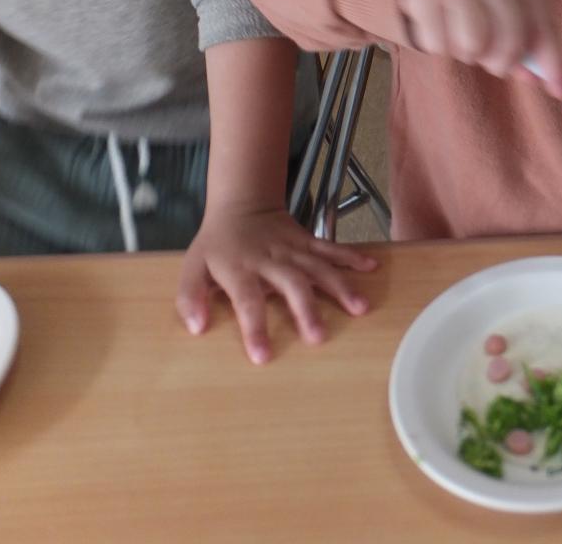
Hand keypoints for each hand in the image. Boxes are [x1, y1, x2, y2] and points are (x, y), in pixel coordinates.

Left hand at [176, 206, 377, 364]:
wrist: (241, 206)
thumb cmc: (217, 245)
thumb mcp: (192, 268)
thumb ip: (190, 298)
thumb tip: (197, 327)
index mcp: (239, 269)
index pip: (246, 301)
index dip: (254, 328)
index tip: (263, 356)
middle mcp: (269, 259)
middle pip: (291, 284)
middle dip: (306, 310)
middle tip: (319, 337)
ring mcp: (292, 249)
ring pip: (318, 267)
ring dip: (340, 286)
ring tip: (360, 308)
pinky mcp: (308, 242)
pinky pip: (331, 249)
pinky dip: (352, 256)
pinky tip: (370, 267)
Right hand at [398, 0, 561, 94]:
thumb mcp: (512, 0)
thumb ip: (527, 37)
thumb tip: (537, 79)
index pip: (544, 29)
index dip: (552, 65)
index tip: (558, 92)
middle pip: (509, 44)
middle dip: (502, 63)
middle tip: (492, 59)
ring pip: (473, 48)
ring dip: (470, 54)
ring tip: (464, 36)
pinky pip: (440, 46)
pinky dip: (443, 47)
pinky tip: (443, 27)